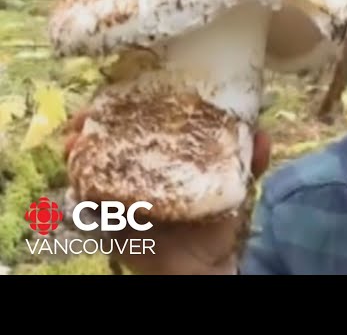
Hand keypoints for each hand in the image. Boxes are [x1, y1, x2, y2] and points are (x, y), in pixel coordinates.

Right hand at [63, 109, 271, 274]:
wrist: (203, 265)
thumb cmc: (216, 220)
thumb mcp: (235, 184)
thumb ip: (250, 161)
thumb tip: (264, 136)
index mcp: (165, 152)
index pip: (140, 119)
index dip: (125, 103)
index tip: (114, 91)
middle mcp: (139, 166)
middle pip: (107, 136)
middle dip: (92, 121)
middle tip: (85, 117)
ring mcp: (121, 190)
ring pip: (91, 162)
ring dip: (79, 148)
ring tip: (74, 140)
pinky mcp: (109, 217)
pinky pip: (86, 198)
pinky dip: (78, 185)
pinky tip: (75, 172)